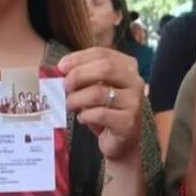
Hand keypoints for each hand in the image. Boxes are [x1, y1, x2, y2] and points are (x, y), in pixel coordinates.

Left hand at [59, 48, 144, 163]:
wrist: (120, 141)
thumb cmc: (105, 110)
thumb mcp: (95, 87)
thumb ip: (83, 75)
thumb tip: (61, 69)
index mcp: (128, 67)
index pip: (102, 53)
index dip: (79, 58)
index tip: (61, 66)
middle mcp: (135, 81)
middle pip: (105, 68)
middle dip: (78, 75)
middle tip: (64, 86)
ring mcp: (134, 102)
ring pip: (98, 93)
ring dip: (77, 98)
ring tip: (70, 105)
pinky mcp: (128, 122)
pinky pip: (100, 114)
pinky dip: (85, 115)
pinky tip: (82, 118)